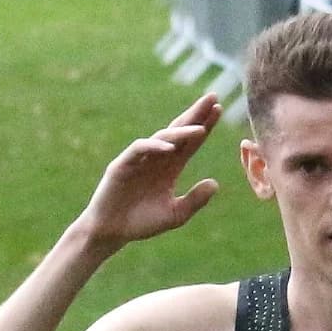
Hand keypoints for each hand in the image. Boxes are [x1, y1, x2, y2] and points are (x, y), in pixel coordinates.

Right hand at [72, 95, 220, 251]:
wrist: (111, 233)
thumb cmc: (141, 223)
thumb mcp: (175, 215)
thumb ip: (194, 200)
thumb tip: (216, 183)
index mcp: (169, 167)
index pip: (190, 142)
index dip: (204, 126)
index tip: (220, 110)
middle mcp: (155, 158)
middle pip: (178, 131)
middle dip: (195, 114)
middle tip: (213, 98)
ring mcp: (138, 159)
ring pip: (162, 138)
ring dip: (180, 132)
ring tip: (199, 129)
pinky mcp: (122, 165)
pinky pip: (139, 150)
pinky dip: (154, 147)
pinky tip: (171, 148)